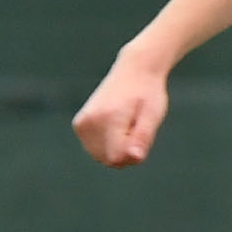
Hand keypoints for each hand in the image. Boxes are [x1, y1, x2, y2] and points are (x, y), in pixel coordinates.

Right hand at [73, 51, 170, 167]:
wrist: (134, 70)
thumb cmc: (147, 94)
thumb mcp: (153, 115)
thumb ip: (143, 138)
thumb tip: (135, 158)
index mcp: (108, 118)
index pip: (117, 158)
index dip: (133, 152)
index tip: (140, 132)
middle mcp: (89, 121)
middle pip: (109, 160)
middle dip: (126, 151)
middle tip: (135, 126)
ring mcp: (81, 124)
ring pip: (102, 157)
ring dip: (117, 148)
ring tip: (126, 124)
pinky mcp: (79, 125)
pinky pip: (96, 150)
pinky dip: (108, 143)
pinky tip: (117, 124)